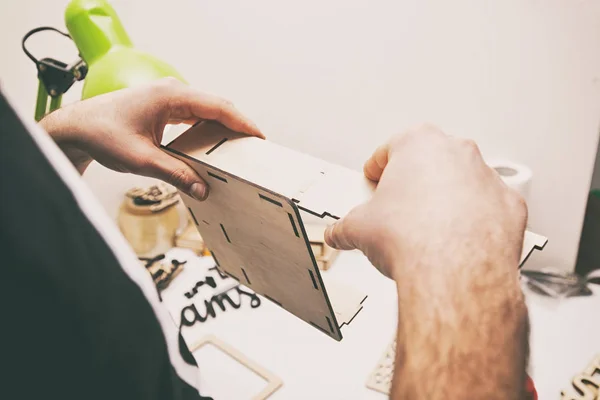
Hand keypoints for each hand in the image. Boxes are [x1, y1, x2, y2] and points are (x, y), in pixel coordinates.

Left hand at [40, 78, 262, 199]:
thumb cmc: (102, 135)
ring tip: (240, 148)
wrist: (77, 127)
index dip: (243, 122)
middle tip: (255, 148)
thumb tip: (203, 190)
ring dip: (224, 127)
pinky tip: (214, 145)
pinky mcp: (165, 105)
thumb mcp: (141, 159)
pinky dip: (209, 128)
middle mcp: (173, 91)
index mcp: (171, 96)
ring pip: (208, 110)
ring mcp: (169, 96)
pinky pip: (195, 115)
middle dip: (238, 125)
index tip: (260, 138)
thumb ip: (175, 174)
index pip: (218, 106)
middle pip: (217, 106)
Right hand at [325, 125, 530, 398]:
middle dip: (414, 182)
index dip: (378, 167)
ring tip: (427, 228)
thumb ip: (345, 226)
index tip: (375, 178)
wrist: (453, 272)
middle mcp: (457, 153)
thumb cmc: (413, 238)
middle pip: (430, 161)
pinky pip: (488, 208)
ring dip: (446, 199)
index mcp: (419, 144)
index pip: (390, 149)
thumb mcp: (359, 228)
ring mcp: (487, 178)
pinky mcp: (509, 206)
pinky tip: (457, 241)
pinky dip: (475, 221)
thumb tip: (340, 233)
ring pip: (462, 182)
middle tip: (399, 206)